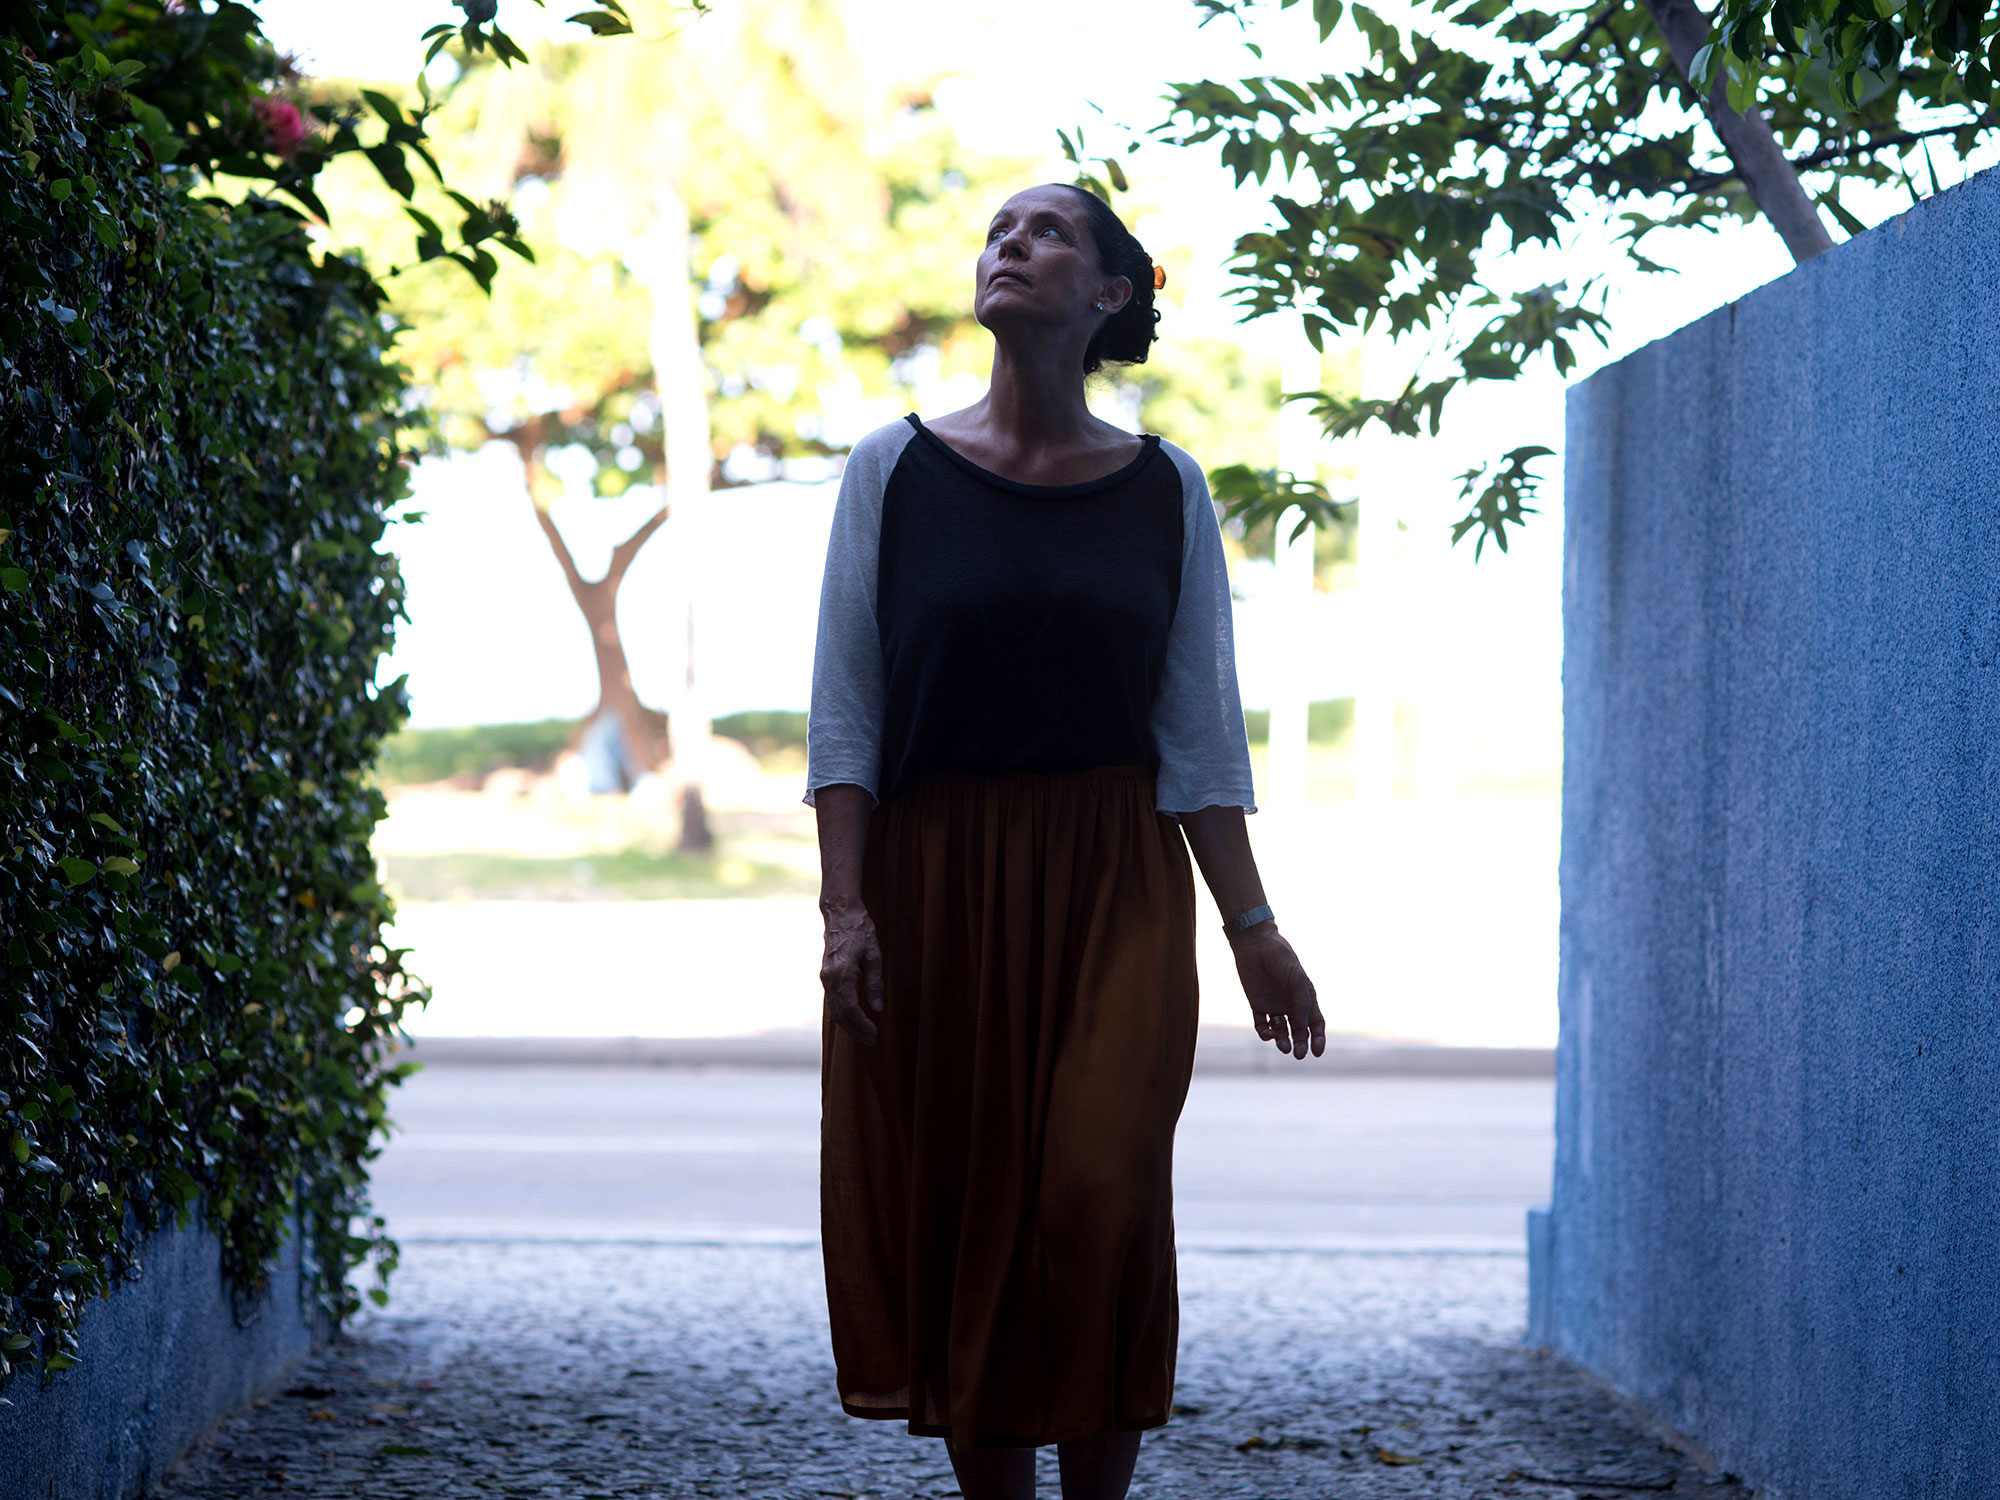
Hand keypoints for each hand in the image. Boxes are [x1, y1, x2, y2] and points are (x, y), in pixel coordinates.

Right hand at [820, 903, 885, 1046]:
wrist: (840, 914)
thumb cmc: (860, 931)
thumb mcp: (874, 955)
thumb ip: (874, 982)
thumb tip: (878, 1007)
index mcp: (842, 974)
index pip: (850, 1009)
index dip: (861, 1025)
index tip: (874, 1035)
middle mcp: (829, 979)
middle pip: (840, 1014)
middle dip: (855, 1031)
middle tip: (872, 1042)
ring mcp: (825, 978)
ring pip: (835, 1010)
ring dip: (849, 1025)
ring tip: (864, 1035)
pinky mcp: (826, 976)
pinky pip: (833, 1002)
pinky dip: (843, 1015)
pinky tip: (854, 1020)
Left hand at [1230, 924, 1323, 1058]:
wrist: (1255, 945)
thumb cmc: (1281, 958)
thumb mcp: (1296, 979)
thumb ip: (1301, 1002)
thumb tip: (1302, 1027)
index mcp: (1305, 997)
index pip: (1315, 1023)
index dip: (1318, 1038)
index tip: (1317, 1052)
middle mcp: (1291, 1004)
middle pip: (1298, 1031)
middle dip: (1300, 1043)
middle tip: (1299, 1054)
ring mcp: (1274, 1006)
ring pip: (1281, 1031)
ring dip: (1283, 1041)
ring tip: (1284, 1047)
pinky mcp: (1258, 1005)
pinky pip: (1262, 1025)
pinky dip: (1265, 1033)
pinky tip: (1268, 1033)